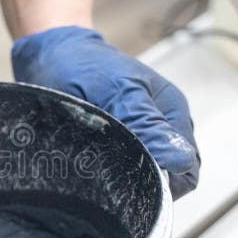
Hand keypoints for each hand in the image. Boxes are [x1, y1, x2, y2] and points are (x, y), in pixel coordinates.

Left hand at [12, 26, 199, 198]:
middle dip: (142, 183)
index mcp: (171, 112)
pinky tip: (89, 162)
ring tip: (95, 164)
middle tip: (106, 175)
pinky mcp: (119, 139)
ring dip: (123, 177)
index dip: (163, 185)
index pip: (186, 169)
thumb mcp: (116, 91)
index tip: (128, 183)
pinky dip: (108, 170)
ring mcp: (141, 133)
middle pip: (168, 177)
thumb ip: (146, 125)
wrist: (52, 53)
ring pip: (144, 174)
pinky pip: (122, 167)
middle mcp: (162, 125)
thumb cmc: (83, 65)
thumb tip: (179, 160)